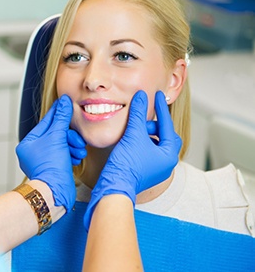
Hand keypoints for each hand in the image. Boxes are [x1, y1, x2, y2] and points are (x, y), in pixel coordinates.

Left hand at [16, 95, 86, 211]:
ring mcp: (44, 161)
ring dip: (73, 146)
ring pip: (63, 144)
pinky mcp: (54, 169)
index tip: (65, 103)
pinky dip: (72, 154)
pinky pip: (65, 155)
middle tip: (76, 140)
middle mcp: (34, 152)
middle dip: (69, 137)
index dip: (58, 113)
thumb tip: (64, 101)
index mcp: (28, 143)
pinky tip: (77, 157)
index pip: (46, 123)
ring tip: (78, 151)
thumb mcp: (57, 137)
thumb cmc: (51, 166)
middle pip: (56, 134)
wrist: (55, 192)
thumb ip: (61, 118)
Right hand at [83, 90, 181, 229]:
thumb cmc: (126, 164)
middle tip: (142, 120)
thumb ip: (138, 113)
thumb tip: (141, 96)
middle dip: (153, 126)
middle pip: (164, 136)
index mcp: (169, 155)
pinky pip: (147, 152)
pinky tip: (130, 140)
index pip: (167, 126)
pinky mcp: (144, 172)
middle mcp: (166, 164)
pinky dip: (140, 143)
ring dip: (146, 134)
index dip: (161, 109)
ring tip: (134, 130)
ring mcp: (155, 169)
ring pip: (155, 144)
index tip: (157, 97)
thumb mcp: (133, 134)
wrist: (114, 186)